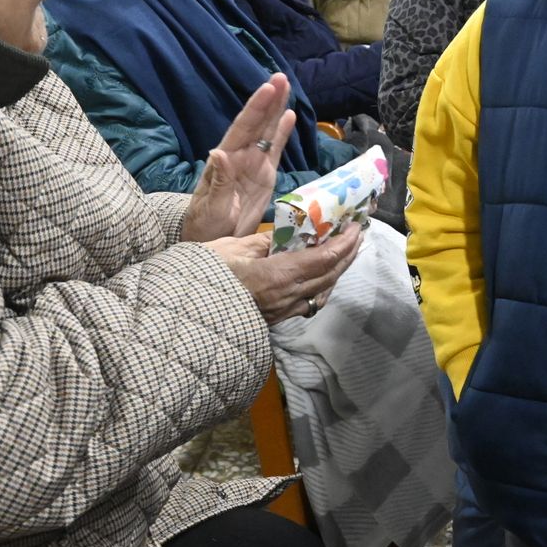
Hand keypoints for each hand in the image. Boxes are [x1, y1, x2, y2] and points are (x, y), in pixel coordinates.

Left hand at [184, 74, 296, 241]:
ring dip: (276, 110)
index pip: (242, 129)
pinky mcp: (264, 176)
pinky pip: (275, 151)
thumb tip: (219, 152)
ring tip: (286, 86)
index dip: (256, 108)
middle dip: (268, 100)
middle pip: (256, 124)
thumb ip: (219, 182)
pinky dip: (282, 133)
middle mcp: (239, 157)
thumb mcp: (212, 208)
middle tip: (281, 77)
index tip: (268, 88)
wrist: (214, 243)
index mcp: (225, 161)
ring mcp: (252, 165)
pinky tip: (290, 116)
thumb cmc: (206, 227)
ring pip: (267, 132)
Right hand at [205, 225, 363, 324]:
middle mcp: (287, 297)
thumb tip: (286, 233)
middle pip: (329, 276)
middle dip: (348, 255)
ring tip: (344, 254)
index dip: (344, 243)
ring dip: (337, 271)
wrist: (188, 314)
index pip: (323, 259)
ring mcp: (282, 311)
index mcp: (277, 276)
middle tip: (358, 235)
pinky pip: (309, 303)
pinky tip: (321, 277)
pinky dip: (321, 286)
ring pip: (322, 292)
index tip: (356, 227)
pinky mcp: (276, 318)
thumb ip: (264, 241)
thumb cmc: (203, 276)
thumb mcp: (232, 248)